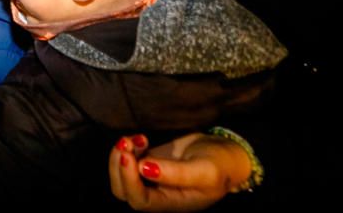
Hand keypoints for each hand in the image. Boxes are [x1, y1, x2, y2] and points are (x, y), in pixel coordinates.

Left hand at [109, 133, 252, 210]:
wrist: (224, 153)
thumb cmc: (220, 166)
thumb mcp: (205, 171)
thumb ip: (177, 173)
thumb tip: (144, 168)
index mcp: (171, 202)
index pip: (140, 201)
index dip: (129, 181)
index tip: (129, 157)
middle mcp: (157, 194)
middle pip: (123, 191)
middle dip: (118, 167)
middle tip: (127, 143)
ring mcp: (150, 178)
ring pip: (121, 175)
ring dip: (120, 156)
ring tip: (134, 139)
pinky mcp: (148, 162)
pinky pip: (127, 161)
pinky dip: (127, 148)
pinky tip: (140, 139)